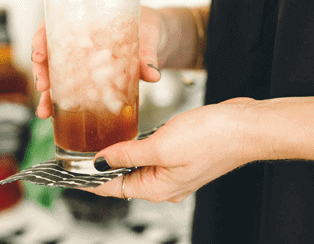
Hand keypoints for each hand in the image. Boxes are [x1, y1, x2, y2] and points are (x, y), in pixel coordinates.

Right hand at [31, 6, 163, 117]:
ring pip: (57, 75)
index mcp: (87, 21)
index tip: (40, 54)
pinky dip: (63, 102)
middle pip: (50, 53)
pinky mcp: (91, 78)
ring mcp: (83, 61)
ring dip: (48, 94)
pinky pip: (72, 89)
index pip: (54, 24)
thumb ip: (147, 54)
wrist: (159, 40)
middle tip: (43, 87)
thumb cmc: (150, 29)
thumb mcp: (149, 37)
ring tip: (44, 111)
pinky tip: (56, 116)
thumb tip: (152, 74)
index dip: (41, 38)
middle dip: (42, 71)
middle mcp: (79, 40)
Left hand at [84, 98, 268, 202]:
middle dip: (103, 165)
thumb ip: (128, 154)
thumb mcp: (161, 146)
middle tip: (80, 149)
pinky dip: (140, 146)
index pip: (113, 187)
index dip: (89, 179)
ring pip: (139, 164)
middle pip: (125, 177)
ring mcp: (175, 169)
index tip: (68, 173)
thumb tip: (101, 161)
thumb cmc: (211, 138)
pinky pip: (154, 154)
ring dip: (122, 153)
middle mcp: (165, 183)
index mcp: (157, 188)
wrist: (245, 126)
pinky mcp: (184, 154)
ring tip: (101, 140)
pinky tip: (133, 134)